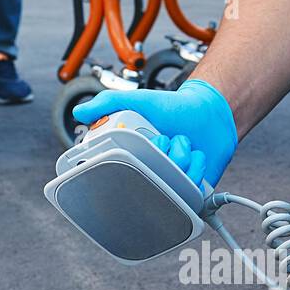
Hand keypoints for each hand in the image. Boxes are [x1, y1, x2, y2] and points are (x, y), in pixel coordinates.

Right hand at [72, 79, 238, 186]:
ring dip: (181, 157)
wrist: (210, 111)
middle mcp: (151, 171)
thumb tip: (79, 112)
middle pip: (149, 178)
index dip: (133, 158)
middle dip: (160, 153)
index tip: (142, 145)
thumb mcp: (138, 99)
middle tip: (165, 136)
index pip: (122, 172)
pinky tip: (196, 154)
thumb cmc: (174, 106)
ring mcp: (171, 181)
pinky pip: (192, 190)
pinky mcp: (192, 189)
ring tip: (182, 142)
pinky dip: (197, 167)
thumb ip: (108, 102)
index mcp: (134, 156)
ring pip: (172, 182)